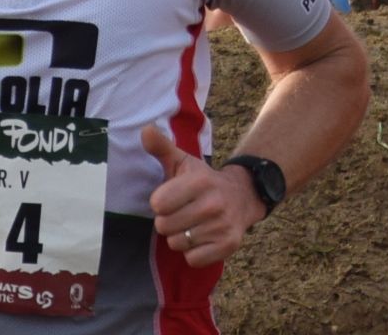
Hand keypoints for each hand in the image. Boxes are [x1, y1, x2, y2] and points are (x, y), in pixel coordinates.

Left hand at [143, 123, 264, 269]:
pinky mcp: (228, 245)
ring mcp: (222, 225)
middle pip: (164, 227)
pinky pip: (192, 259)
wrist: (243, 196)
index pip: (158, 204)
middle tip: (182, 212)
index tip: (172, 197)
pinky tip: (203, 238)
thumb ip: (162, 147)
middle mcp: (213, 203)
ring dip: (180, 237)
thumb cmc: (203, 181)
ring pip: (177, 244)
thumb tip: (145, 129)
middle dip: (168, 222)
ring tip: (193, 224)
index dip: (161, 202)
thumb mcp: (184, 162)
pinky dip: (194, 252)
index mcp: (200, 181)